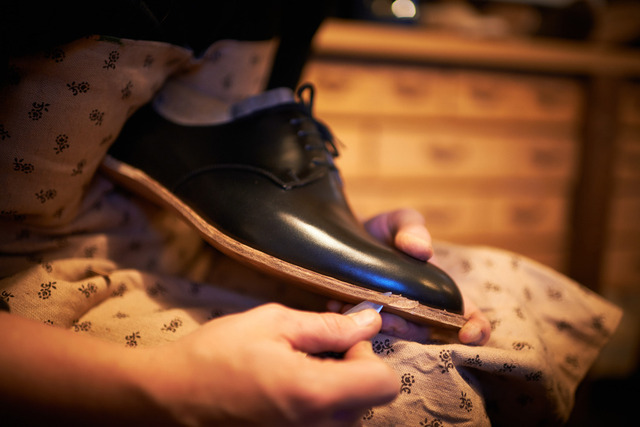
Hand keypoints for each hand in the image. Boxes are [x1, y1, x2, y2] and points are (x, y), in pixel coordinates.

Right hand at [140, 304, 398, 425]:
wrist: (168, 398)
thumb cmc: (216, 355)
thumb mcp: (273, 324)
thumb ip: (329, 326)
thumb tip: (371, 321)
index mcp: (316, 395)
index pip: (385, 382)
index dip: (367, 352)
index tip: (338, 337)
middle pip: (367, 396)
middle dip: (350, 364)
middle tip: (314, 340)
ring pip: (347, 409)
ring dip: (334, 381)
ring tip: (296, 357)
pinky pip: (323, 419)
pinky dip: (316, 397)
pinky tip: (286, 378)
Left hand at [333, 208, 490, 345]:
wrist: (339, 235)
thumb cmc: (381, 231)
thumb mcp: (399, 221)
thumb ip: (412, 228)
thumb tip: (421, 249)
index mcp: (437, 292)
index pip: (468, 319)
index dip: (476, 330)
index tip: (467, 334)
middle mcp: (416, 313)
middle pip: (423, 333)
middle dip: (407, 326)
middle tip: (389, 313)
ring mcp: (388, 321)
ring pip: (389, 336)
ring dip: (373, 324)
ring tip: (352, 303)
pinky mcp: (360, 326)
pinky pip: (359, 334)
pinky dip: (348, 321)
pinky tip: (334, 303)